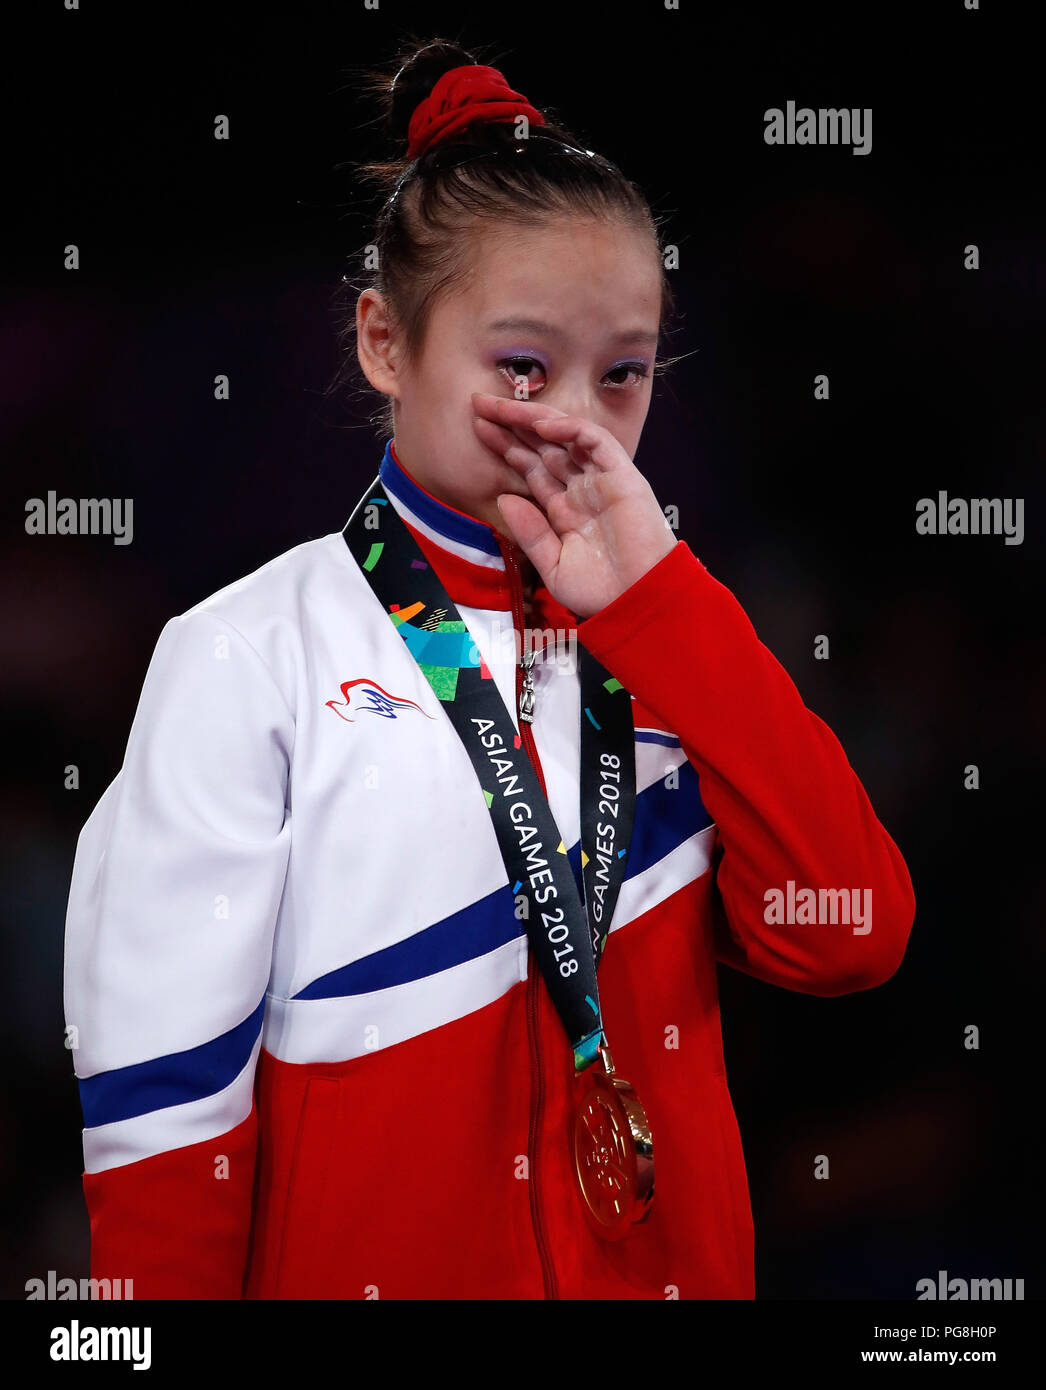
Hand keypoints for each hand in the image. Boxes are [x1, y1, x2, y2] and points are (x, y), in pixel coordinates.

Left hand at [471, 392, 676, 619]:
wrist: (637, 603)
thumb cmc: (601, 592)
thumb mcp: (553, 565)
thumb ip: (530, 532)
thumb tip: (503, 499)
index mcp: (565, 509)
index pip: (531, 467)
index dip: (506, 446)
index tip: (478, 429)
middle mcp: (582, 489)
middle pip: (543, 446)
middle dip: (512, 424)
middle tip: (479, 403)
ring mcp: (602, 480)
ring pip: (566, 436)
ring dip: (533, 418)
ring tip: (501, 406)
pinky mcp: (623, 476)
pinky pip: (596, 442)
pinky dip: (570, 430)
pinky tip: (541, 425)